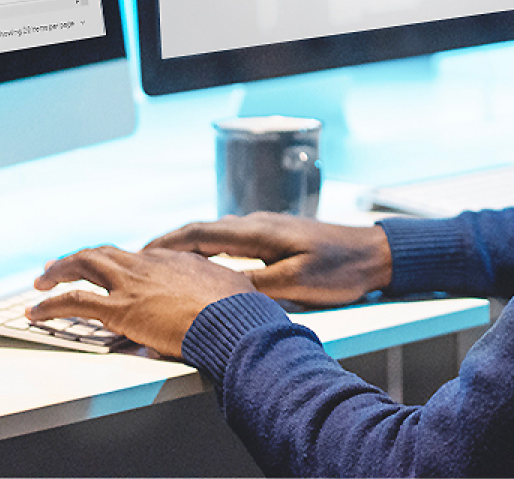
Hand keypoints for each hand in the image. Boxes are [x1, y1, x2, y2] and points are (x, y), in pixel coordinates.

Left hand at [31, 246, 256, 357]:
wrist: (234, 320)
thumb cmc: (240, 311)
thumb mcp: (231, 290)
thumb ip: (215, 292)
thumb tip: (220, 302)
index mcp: (174, 259)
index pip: (136, 256)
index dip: (116, 262)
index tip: (106, 270)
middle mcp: (148, 264)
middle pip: (103, 252)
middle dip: (77, 259)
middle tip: (58, 266)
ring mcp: (132, 284)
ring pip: (83, 264)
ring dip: (58, 271)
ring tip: (40, 281)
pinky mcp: (120, 309)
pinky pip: (73, 301)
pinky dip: (49, 305)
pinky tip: (35, 312)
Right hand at [145, 213, 393, 307]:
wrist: (374, 253)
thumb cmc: (341, 268)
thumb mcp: (298, 282)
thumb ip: (258, 286)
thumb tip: (217, 291)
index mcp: (259, 231)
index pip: (201, 232)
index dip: (167, 243)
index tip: (139, 254)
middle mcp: (259, 223)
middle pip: (202, 230)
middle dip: (168, 244)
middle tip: (138, 260)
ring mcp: (267, 228)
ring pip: (216, 234)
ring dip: (188, 246)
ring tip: (162, 264)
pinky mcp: (276, 237)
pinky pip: (232, 240)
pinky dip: (209, 250)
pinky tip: (204, 264)